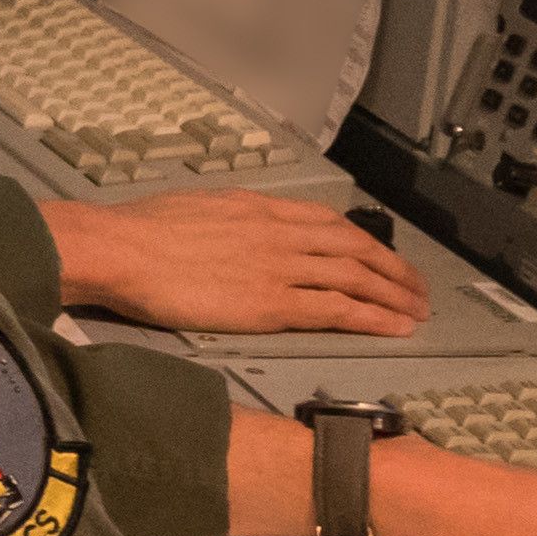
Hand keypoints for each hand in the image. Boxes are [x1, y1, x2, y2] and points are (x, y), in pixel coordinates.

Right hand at [52, 191, 427, 338]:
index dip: (364, 242)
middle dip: (393, 269)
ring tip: (417, 311)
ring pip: (356, 276)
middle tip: (416, 289)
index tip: (382, 257)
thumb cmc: (138, 232)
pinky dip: (372, 317)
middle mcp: (279, 232)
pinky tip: (393, 327)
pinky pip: (337, 308)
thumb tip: (234, 235)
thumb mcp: (194, 209)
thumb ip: (226, 223)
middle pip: (355, 248)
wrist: (119, 248)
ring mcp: (279, 266)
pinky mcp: (270, 303)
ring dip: (393, 294)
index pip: (329, 223)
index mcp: (259, 208)